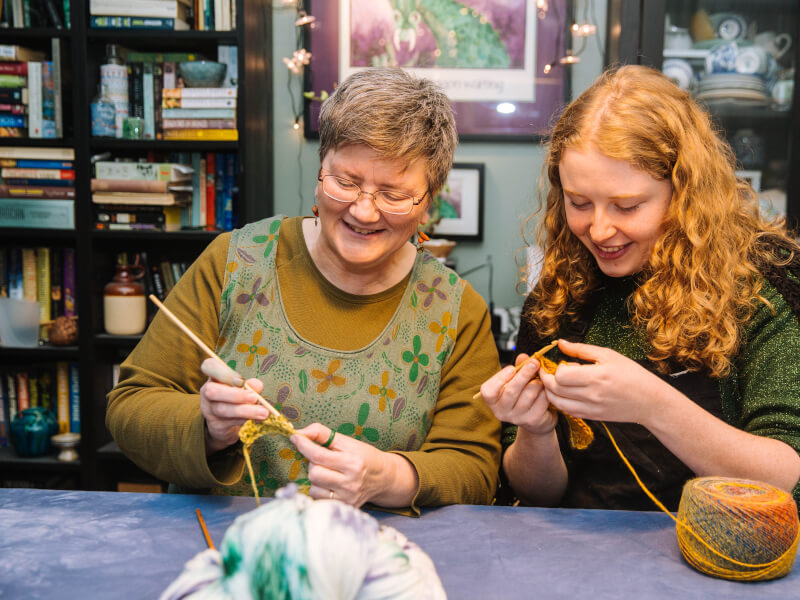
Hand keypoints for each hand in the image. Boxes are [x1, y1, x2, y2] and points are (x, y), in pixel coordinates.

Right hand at [199, 358, 269, 453]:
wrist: (225, 423)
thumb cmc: (236, 397)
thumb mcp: (244, 388)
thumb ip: (251, 385)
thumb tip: (257, 386)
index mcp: (214, 377)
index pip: (208, 366)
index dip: (220, 370)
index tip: (239, 379)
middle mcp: (207, 392)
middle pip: (212, 391)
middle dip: (235, 394)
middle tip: (254, 397)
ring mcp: (210, 410)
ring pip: (223, 410)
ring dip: (246, 411)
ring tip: (264, 412)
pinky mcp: (216, 425)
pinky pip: (230, 422)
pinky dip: (246, 419)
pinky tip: (259, 418)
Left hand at [291, 423, 401, 507]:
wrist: (383, 477)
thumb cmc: (363, 456)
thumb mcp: (347, 442)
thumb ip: (322, 434)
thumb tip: (300, 433)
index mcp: (352, 463)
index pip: (319, 455)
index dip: (303, 445)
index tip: (295, 438)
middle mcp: (350, 482)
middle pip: (314, 473)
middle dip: (313, 463)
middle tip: (323, 459)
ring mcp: (347, 497)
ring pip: (314, 487)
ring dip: (316, 478)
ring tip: (328, 472)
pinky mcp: (344, 507)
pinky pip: (318, 498)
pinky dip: (319, 489)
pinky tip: (329, 484)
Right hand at [479, 354, 557, 436]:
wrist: (536, 419)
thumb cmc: (522, 394)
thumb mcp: (516, 380)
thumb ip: (518, 368)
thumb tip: (523, 356)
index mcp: (493, 401)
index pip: (488, 391)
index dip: (499, 378)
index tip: (511, 368)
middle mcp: (501, 412)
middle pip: (511, 391)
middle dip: (524, 374)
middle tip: (534, 362)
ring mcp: (517, 418)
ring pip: (529, 395)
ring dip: (537, 383)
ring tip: (541, 378)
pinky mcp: (533, 420)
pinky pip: (541, 401)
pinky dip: (546, 392)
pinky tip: (546, 389)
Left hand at [538, 340, 670, 425]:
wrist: (649, 401)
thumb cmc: (632, 374)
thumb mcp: (608, 355)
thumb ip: (581, 349)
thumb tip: (560, 343)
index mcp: (596, 377)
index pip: (561, 376)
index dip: (555, 369)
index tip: (557, 363)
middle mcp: (592, 395)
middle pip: (555, 390)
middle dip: (546, 380)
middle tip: (548, 372)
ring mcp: (591, 408)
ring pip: (557, 403)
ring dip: (550, 393)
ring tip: (555, 383)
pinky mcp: (592, 417)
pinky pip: (567, 411)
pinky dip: (561, 402)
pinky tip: (565, 394)